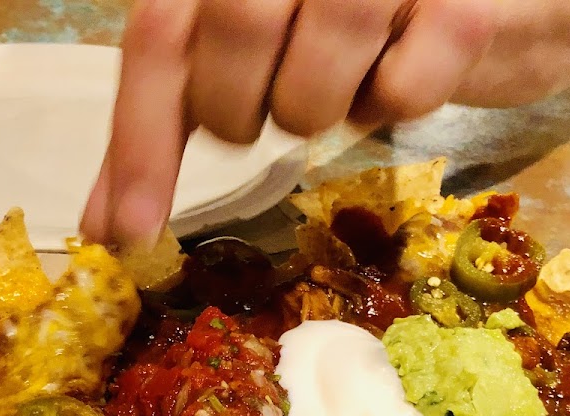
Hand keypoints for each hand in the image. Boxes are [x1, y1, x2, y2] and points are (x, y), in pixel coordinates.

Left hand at [80, 0, 569, 247]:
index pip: (161, 32)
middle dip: (241, 109)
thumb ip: (177, 115)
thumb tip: (107, 228)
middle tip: (276, 105)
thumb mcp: (262, 46)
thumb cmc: (377, 16)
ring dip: (323, 106)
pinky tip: (416, 61)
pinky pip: (400, 95)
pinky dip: (399, 102)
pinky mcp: (462, 0)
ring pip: (311, 84)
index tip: (126, 237)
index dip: (137, 145)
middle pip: (230, 44)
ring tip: (354, 73)